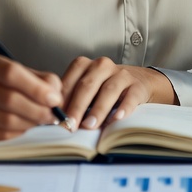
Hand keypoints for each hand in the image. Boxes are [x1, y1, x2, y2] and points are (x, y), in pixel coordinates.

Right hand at [0, 50, 65, 140]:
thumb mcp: (12, 70)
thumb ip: (37, 78)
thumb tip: (57, 95)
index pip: (11, 73)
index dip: (37, 88)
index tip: (55, 98)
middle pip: (9, 99)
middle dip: (38, 109)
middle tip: (54, 115)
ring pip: (5, 120)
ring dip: (30, 123)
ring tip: (42, 121)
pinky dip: (18, 132)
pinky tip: (26, 127)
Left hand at [60, 56, 176, 129]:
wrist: (138, 82)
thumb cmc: (103, 89)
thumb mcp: (86, 90)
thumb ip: (71, 100)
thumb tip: (53, 120)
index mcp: (84, 65)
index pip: (70, 81)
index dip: (61, 101)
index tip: (55, 118)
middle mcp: (102, 66)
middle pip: (87, 85)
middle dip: (77, 107)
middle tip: (69, 125)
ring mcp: (122, 74)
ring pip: (108, 90)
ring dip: (98, 109)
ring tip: (90, 125)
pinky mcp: (137, 86)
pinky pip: (130, 97)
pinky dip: (124, 108)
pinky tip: (117, 118)